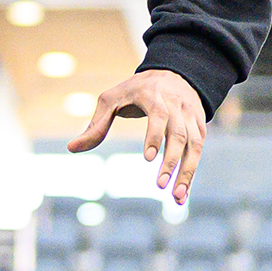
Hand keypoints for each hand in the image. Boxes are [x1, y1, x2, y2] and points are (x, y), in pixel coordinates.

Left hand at [69, 68, 208, 201]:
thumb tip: (72, 148)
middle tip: (160, 184)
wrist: (175, 73)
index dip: (154, 136)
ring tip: (176, 197)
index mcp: (154, 96)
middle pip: (178, 134)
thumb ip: (96, 125)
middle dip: (171, 161)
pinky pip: (197, 153)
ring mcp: (191, 117)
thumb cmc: (137, 90)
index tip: (148, 159)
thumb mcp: (112, 100)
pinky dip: (191, 174)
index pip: (158, 116)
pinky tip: (182, 195)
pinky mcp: (199, 128)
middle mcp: (177, 107)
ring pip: (194, 146)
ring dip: (187, 173)